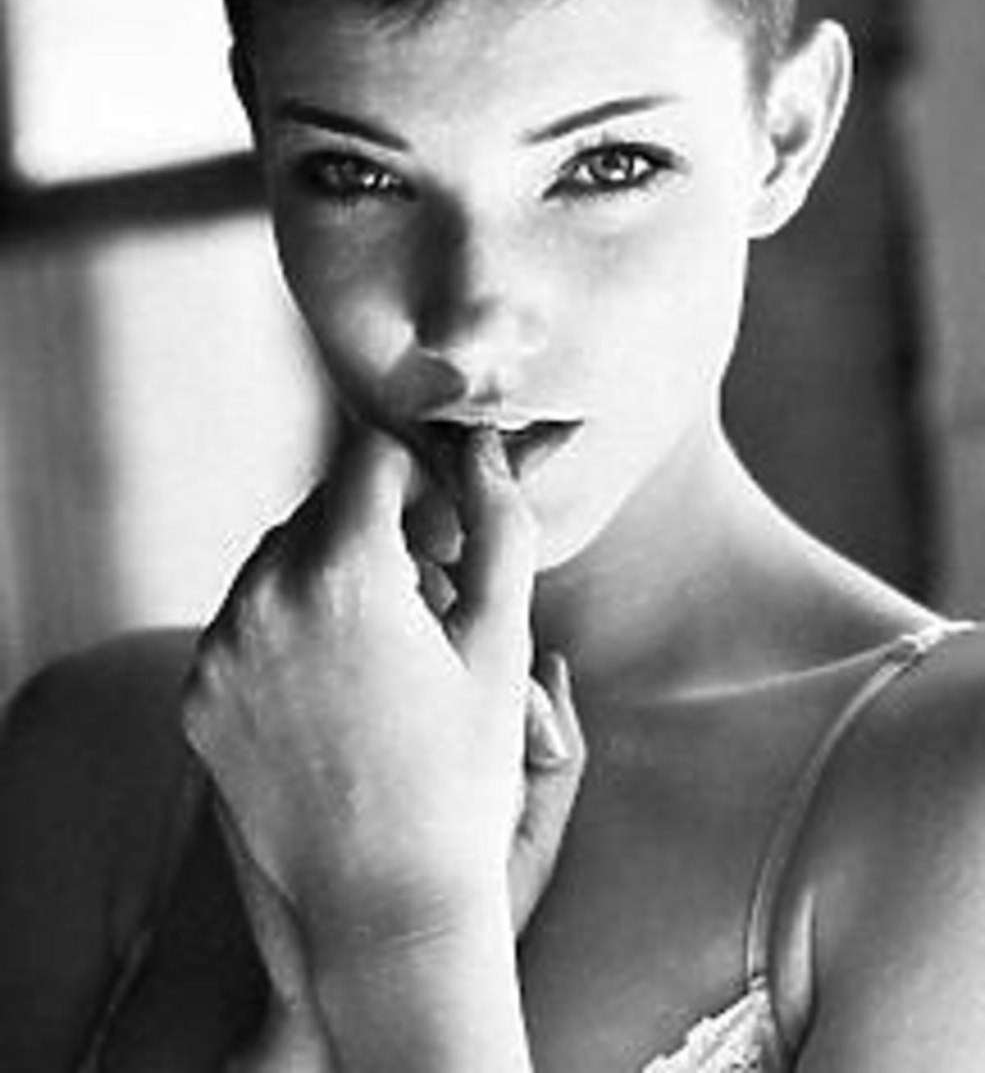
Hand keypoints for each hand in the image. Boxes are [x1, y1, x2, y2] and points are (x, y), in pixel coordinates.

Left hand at [182, 420, 540, 967]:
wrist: (385, 908)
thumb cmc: (462, 778)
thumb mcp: (500, 645)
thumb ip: (498, 528)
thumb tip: (489, 453)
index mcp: (344, 572)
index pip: (371, 460)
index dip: (419, 477)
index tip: (446, 523)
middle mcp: (265, 597)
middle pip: (321, 507)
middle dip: (376, 526)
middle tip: (429, 587)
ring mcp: (221, 650)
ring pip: (276, 561)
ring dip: (329, 572)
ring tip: (383, 641)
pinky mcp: (198, 697)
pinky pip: (242, 623)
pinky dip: (286, 626)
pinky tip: (335, 685)